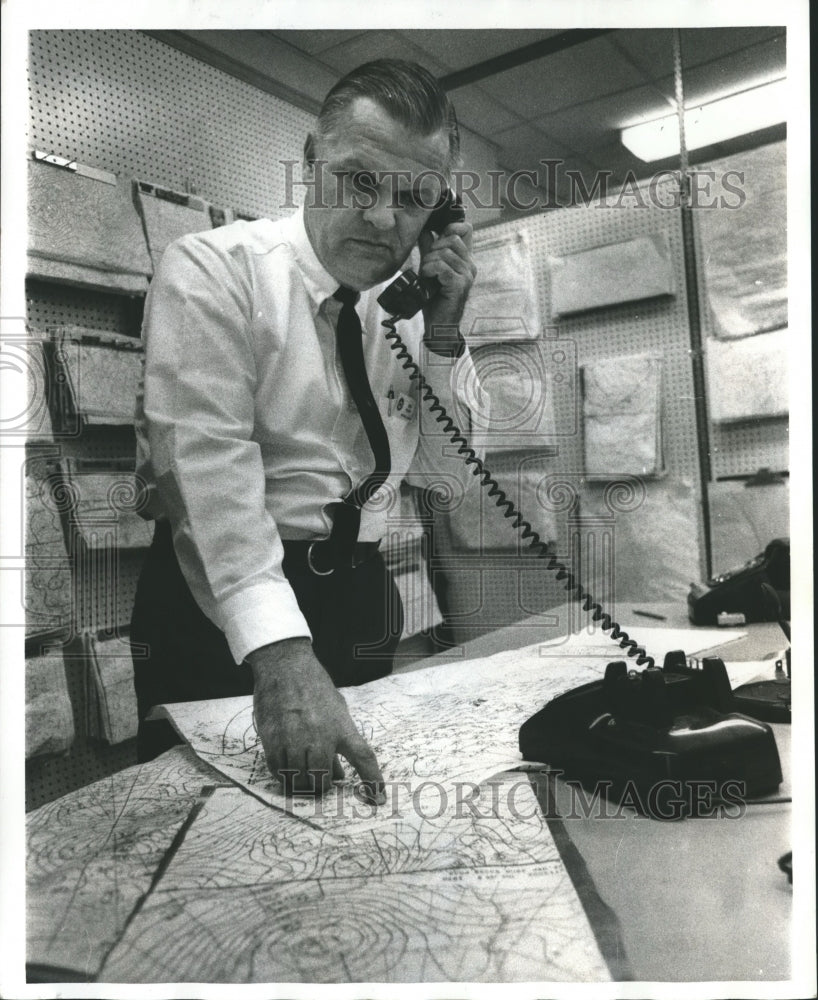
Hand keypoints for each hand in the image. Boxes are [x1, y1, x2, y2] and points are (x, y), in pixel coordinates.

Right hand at [247, 637, 384, 802]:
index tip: (379, 799)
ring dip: (301, 782)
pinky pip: (278, 770)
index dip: (373, 781)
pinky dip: (284, 775)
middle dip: (321, 786)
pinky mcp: (272, 738)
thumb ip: (338, 740)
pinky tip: (286, 767)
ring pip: (299, 778)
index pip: (363, 757)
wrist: (284, 665)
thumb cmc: (314, 687)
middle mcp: (319, 734)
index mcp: (341, 725)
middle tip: (319, 780)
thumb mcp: (335, 709)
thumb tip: (337, 775)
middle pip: (322, 779)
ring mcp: (294, 737)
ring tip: (302, 774)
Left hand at [418, 220, 476, 347]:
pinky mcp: (459, 285)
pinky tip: (428, 279)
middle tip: (428, 265)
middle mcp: (469, 265)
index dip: (450, 228)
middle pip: (452, 239)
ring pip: (444, 254)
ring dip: (428, 263)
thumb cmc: (436, 299)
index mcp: (465, 260)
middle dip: (434, 248)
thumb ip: (429, 250)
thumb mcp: (431, 269)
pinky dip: (430, 271)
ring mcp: (466, 276)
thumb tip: (425, 231)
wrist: (439, 324)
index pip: (465, 230)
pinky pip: (441, 267)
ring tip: (427, 275)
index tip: (435, 240)